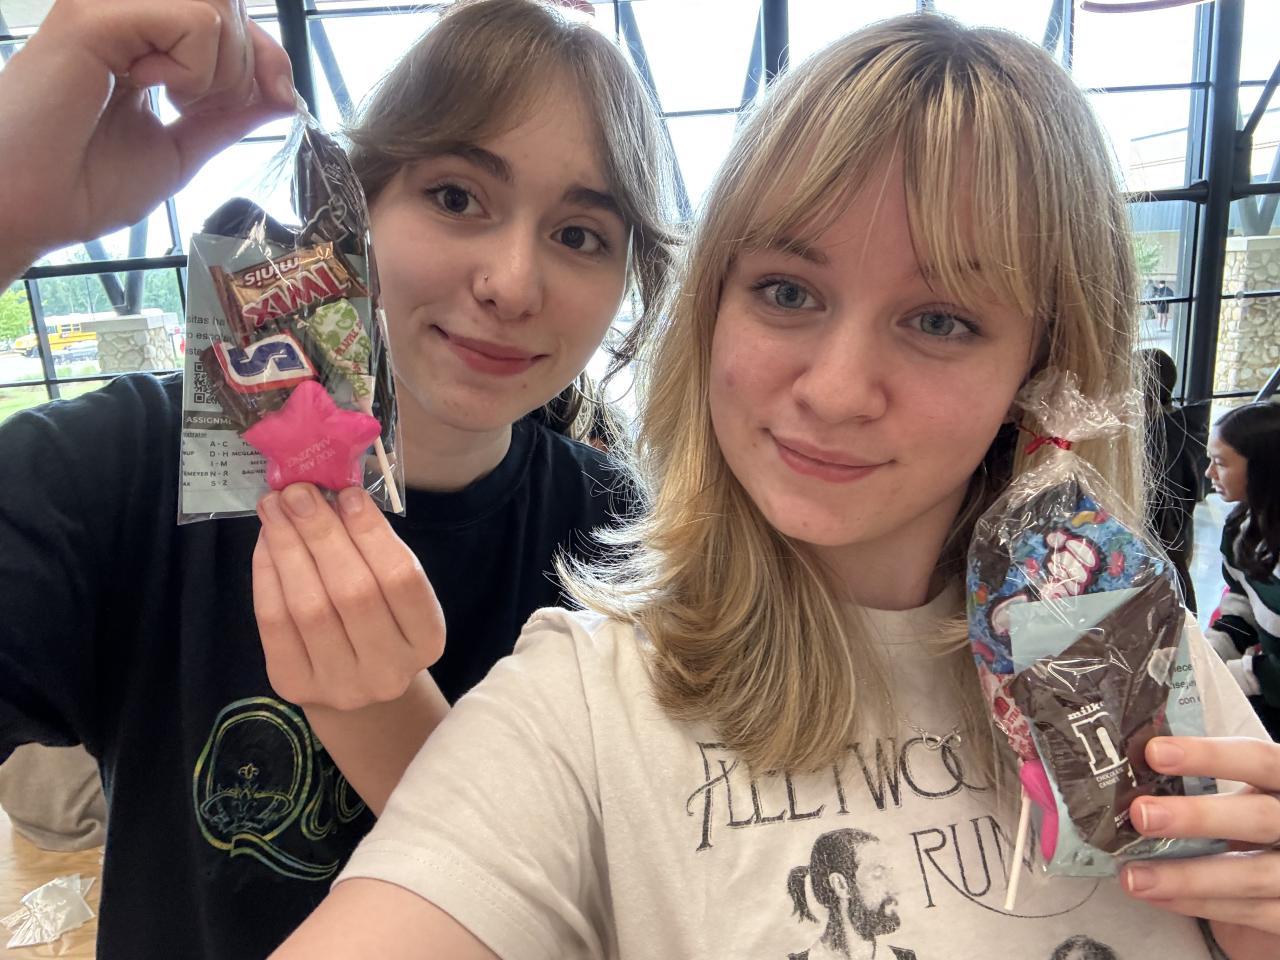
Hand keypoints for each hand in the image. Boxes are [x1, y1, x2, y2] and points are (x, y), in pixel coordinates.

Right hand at [0, 0, 294, 271]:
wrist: (34, 207)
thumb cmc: (85, 184)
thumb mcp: (181, 150)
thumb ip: (229, 118)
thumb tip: (284, 95)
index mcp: (145, 40)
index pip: (228, 17)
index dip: (267, 53)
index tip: (279, 97)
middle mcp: (126, 14)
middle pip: (228, 4)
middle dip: (247, 63)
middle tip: (200, 107)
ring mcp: (109, 9)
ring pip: (216, 7)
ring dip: (220, 68)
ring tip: (172, 99)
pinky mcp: (95, 17)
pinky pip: (192, 19)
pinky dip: (194, 67)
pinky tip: (151, 89)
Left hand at [253, 484, 444, 711]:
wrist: (355, 688)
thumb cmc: (380, 623)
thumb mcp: (395, 593)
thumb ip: (375, 552)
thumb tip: (333, 497)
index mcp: (426, 640)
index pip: (402, 579)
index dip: (372, 534)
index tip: (347, 494)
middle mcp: (388, 670)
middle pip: (353, 592)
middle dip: (321, 533)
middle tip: (298, 492)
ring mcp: (341, 683)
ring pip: (309, 606)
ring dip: (288, 547)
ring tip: (275, 508)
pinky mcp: (295, 685)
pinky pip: (275, 622)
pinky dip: (267, 574)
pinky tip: (266, 541)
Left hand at [1121, 736, 1279, 958]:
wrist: (1279, 885)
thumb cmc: (1249, 826)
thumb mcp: (1243, 797)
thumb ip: (1202, 786)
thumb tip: (1128, 773)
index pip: (1260, 760)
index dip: (1210, 755)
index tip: (1154, 753)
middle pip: (1260, 817)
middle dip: (1198, 816)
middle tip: (1141, 814)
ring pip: (1251, 874)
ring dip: (1185, 876)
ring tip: (1133, 875)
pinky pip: (1247, 912)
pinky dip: (1197, 904)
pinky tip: (1156, 896)